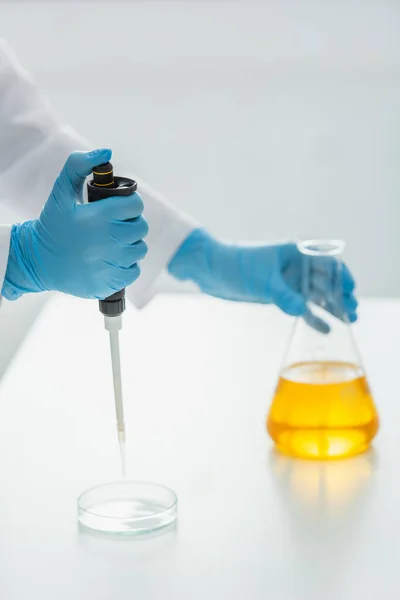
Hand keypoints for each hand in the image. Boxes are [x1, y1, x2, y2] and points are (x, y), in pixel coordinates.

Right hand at [2, 149, 147, 299]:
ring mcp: (110, 263)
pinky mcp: (110, 282)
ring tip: (111, 243)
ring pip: (139, 249)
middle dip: (130, 224)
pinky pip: (134, 271)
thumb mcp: (60, 192)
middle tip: (114, 226)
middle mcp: (108, 240)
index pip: (135, 205)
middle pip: (141, 227)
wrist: (38, 261)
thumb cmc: (53, 225)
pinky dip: (126, 266)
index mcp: (99, 216)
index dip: (130, 204)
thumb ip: (79, 166)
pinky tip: (110, 260)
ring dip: (129, 245)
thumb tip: (106, 151)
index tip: (119, 209)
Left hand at [168, 230, 356, 331]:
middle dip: (339, 295)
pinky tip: (324, 328)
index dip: (341, 275)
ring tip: (347, 321)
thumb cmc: (237, 265)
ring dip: (330, 307)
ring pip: (315, 295)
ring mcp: (287, 281)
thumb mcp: (262, 281)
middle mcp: (294, 266)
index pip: (327, 261)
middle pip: (324, 280)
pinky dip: (312, 316)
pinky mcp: (278, 295)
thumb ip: (283, 296)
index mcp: (295, 252)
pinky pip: (300, 306)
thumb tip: (303, 311)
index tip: (350, 290)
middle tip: (352, 311)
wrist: (211, 270)